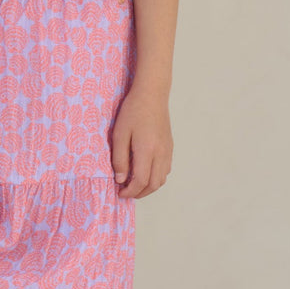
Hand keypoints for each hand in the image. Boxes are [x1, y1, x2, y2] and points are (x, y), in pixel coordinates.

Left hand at [111, 84, 172, 198]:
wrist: (152, 95)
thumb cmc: (133, 111)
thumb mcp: (119, 134)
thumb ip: (120, 159)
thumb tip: (120, 179)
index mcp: (147, 150)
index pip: (140, 181)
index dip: (130, 191)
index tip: (120, 192)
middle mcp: (161, 153)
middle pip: (154, 184)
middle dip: (139, 193)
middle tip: (126, 192)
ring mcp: (168, 151)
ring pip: (162, 179)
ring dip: (149, 187)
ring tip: (135, 185)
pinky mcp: (170, 147)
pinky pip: (166, 170)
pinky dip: (156, 178)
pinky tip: (145, 173)